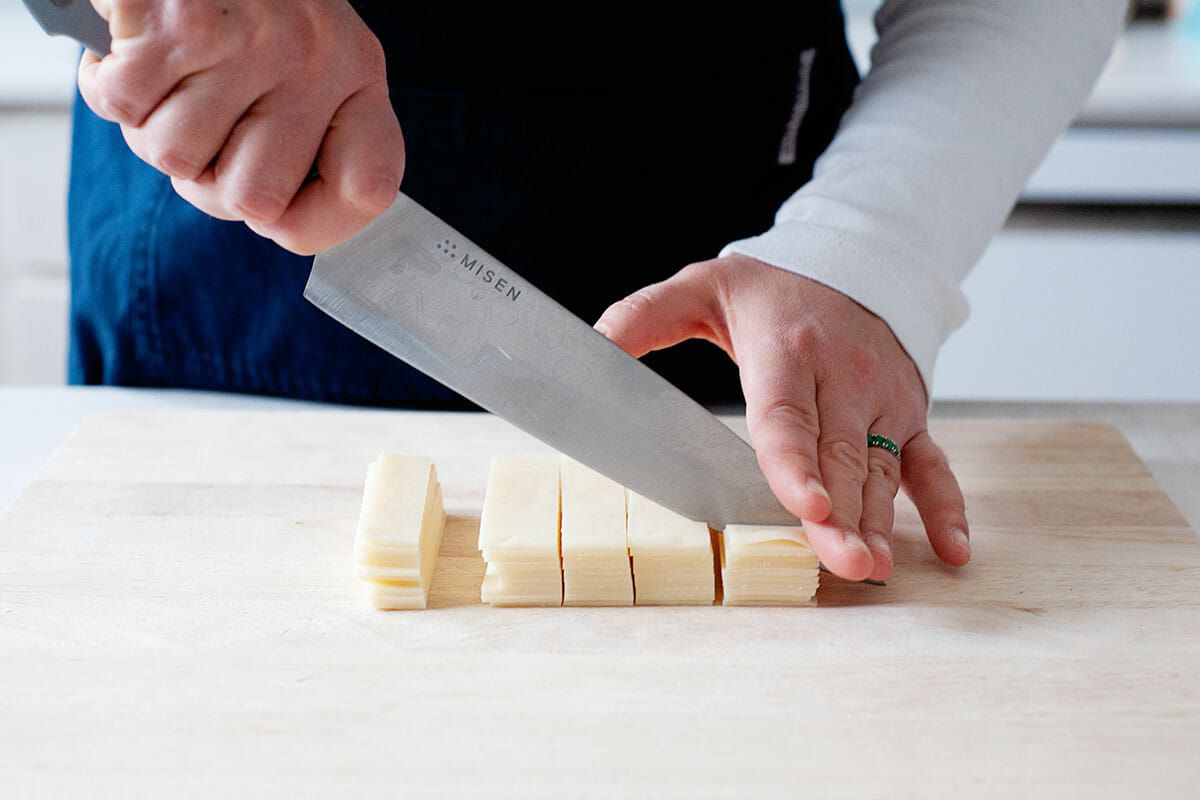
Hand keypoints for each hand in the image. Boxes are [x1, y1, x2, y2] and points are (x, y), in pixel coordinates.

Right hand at [77, 0, 403, 254]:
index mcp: (359, 74)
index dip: (316, 224)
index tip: (281, 218)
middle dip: (207, 181)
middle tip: (203, 129)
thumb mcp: (309, 59)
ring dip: (152, 129)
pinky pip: (123, 108)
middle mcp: (316, 58)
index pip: (367, 191)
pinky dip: (110, 86)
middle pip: (252, 200)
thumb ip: (307, 139)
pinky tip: (135, 51)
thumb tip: (274, 221)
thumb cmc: (248, 4)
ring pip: (175, 159)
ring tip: (170, 79)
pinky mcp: (179, 21)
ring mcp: (251, 41)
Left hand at [596, 254, 970, 581]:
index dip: (795, 464)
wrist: (855, 259)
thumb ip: (645, 316)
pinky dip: (946, 506)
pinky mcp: (910, 414)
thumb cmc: (773, 287)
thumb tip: (592, 346)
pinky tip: (951, 549)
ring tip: (875, 569)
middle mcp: (843, 377)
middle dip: (843, 516)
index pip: (787, 416)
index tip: (806, 506)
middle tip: (845, 565)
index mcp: (787, 351)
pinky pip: (932, 463)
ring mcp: (882, 399)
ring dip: (882, 523)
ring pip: (882, 470)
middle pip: (840, 456)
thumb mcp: (702, 286)